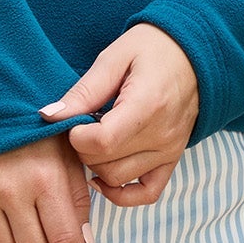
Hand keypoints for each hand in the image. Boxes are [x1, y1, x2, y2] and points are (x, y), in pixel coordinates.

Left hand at [43, 24, 198, 206]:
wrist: (195, 54)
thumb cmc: (153, 49)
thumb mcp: (113, 59)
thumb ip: (82, 92)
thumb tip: (48, 116)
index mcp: (147, 105)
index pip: (101, 142)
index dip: (76, 136)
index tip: (73, 121)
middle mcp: (162, 134)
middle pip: (105, 163)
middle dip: (81, 149)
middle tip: (80, 126)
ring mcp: (170, 151)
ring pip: (118, 179)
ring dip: (96, 166)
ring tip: (95, 140)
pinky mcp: (172, 159)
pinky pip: (147, 194)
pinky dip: (121, 193)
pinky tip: (102, 176)